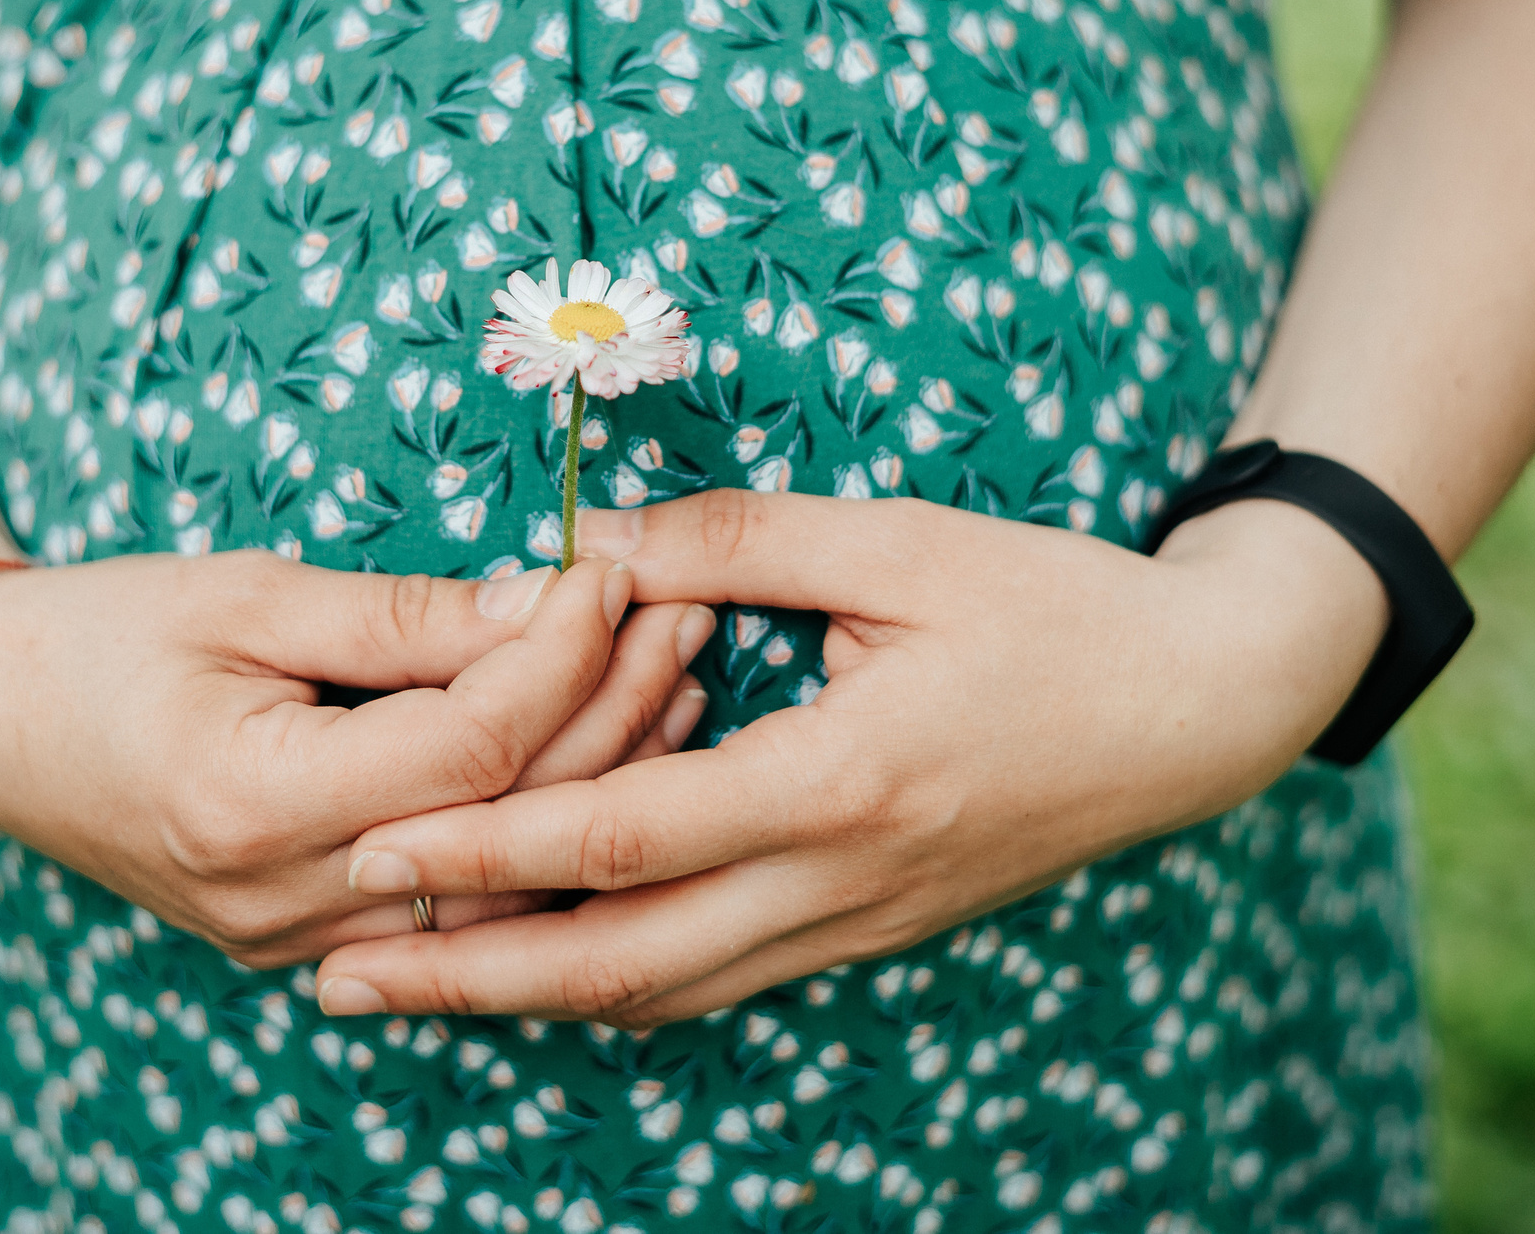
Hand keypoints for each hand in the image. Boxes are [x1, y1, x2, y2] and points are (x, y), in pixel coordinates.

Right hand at [0, 551, 715, 966]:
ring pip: (499, 886)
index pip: (470, 748)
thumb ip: (401, 616)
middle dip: (613, 716)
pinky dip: (533, 833)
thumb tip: (545, 604)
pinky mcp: (304, 940)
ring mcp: (293, 939)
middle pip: (505, 828)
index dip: (561, 655)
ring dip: (596, 784)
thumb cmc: (98, 632)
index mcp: (253, 804)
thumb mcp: (245, 593)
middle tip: (682, 614)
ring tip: (673, 680)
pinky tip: (596, 756)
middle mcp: (281, 899)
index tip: (610, 570)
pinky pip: (457, 905)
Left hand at [312, 489, 1389, 1023]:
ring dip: (527, 994)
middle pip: (620, 961)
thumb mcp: (901, 542)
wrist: (1196, 709)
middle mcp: (838, 879)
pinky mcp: (869, 930)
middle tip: (338, 973)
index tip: (372, 852)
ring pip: (664, 992)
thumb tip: (591, 545)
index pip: (627, 835)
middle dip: (468, 975)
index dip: (489, 849)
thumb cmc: (1053, 607)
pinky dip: (615, 980)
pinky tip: (545, 961)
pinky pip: (717, 979)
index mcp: (839, 779)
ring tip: (410, 981)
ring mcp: (856, 923)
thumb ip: (736, 541)